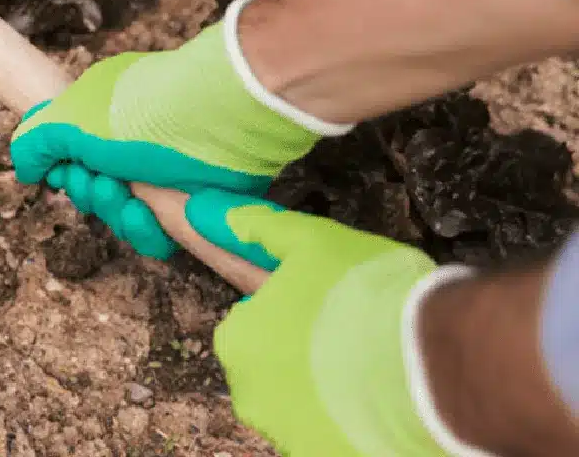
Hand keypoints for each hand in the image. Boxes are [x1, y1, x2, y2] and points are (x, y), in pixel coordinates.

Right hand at [11, 0, 347, 258]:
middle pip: (90, 189)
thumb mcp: (70, 119)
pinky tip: (150, 214)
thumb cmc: (141, 114)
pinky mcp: (187, 203)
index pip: (67, 152)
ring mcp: (159, 175)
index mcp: (102, 116)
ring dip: (115, 212)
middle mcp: (129, 144)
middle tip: (102, 180)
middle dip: (89, 191)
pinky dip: (145, 231)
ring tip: (129, 196)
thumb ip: (36, 142)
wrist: (217, 124)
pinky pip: (152, 234)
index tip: (66, 170)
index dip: (62, 168)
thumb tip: (24, 168)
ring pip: (118, 216)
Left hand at [213, 200, 448, 456]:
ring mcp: (288, 434)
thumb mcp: (310, 242)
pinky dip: (353, 422)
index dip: (293, 310)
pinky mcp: (323, 456)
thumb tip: (208, 211)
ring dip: (332, 388)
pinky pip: (333, 435)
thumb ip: (257, 229)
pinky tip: (386, 400)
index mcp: (238, 339)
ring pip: (306, 403)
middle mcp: (250, 394)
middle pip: (276, 366)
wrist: (435, 365)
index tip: (329, 309)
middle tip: (356, 332)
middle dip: (307, 351)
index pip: (253, 322)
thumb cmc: (367, 293)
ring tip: (379, 366)